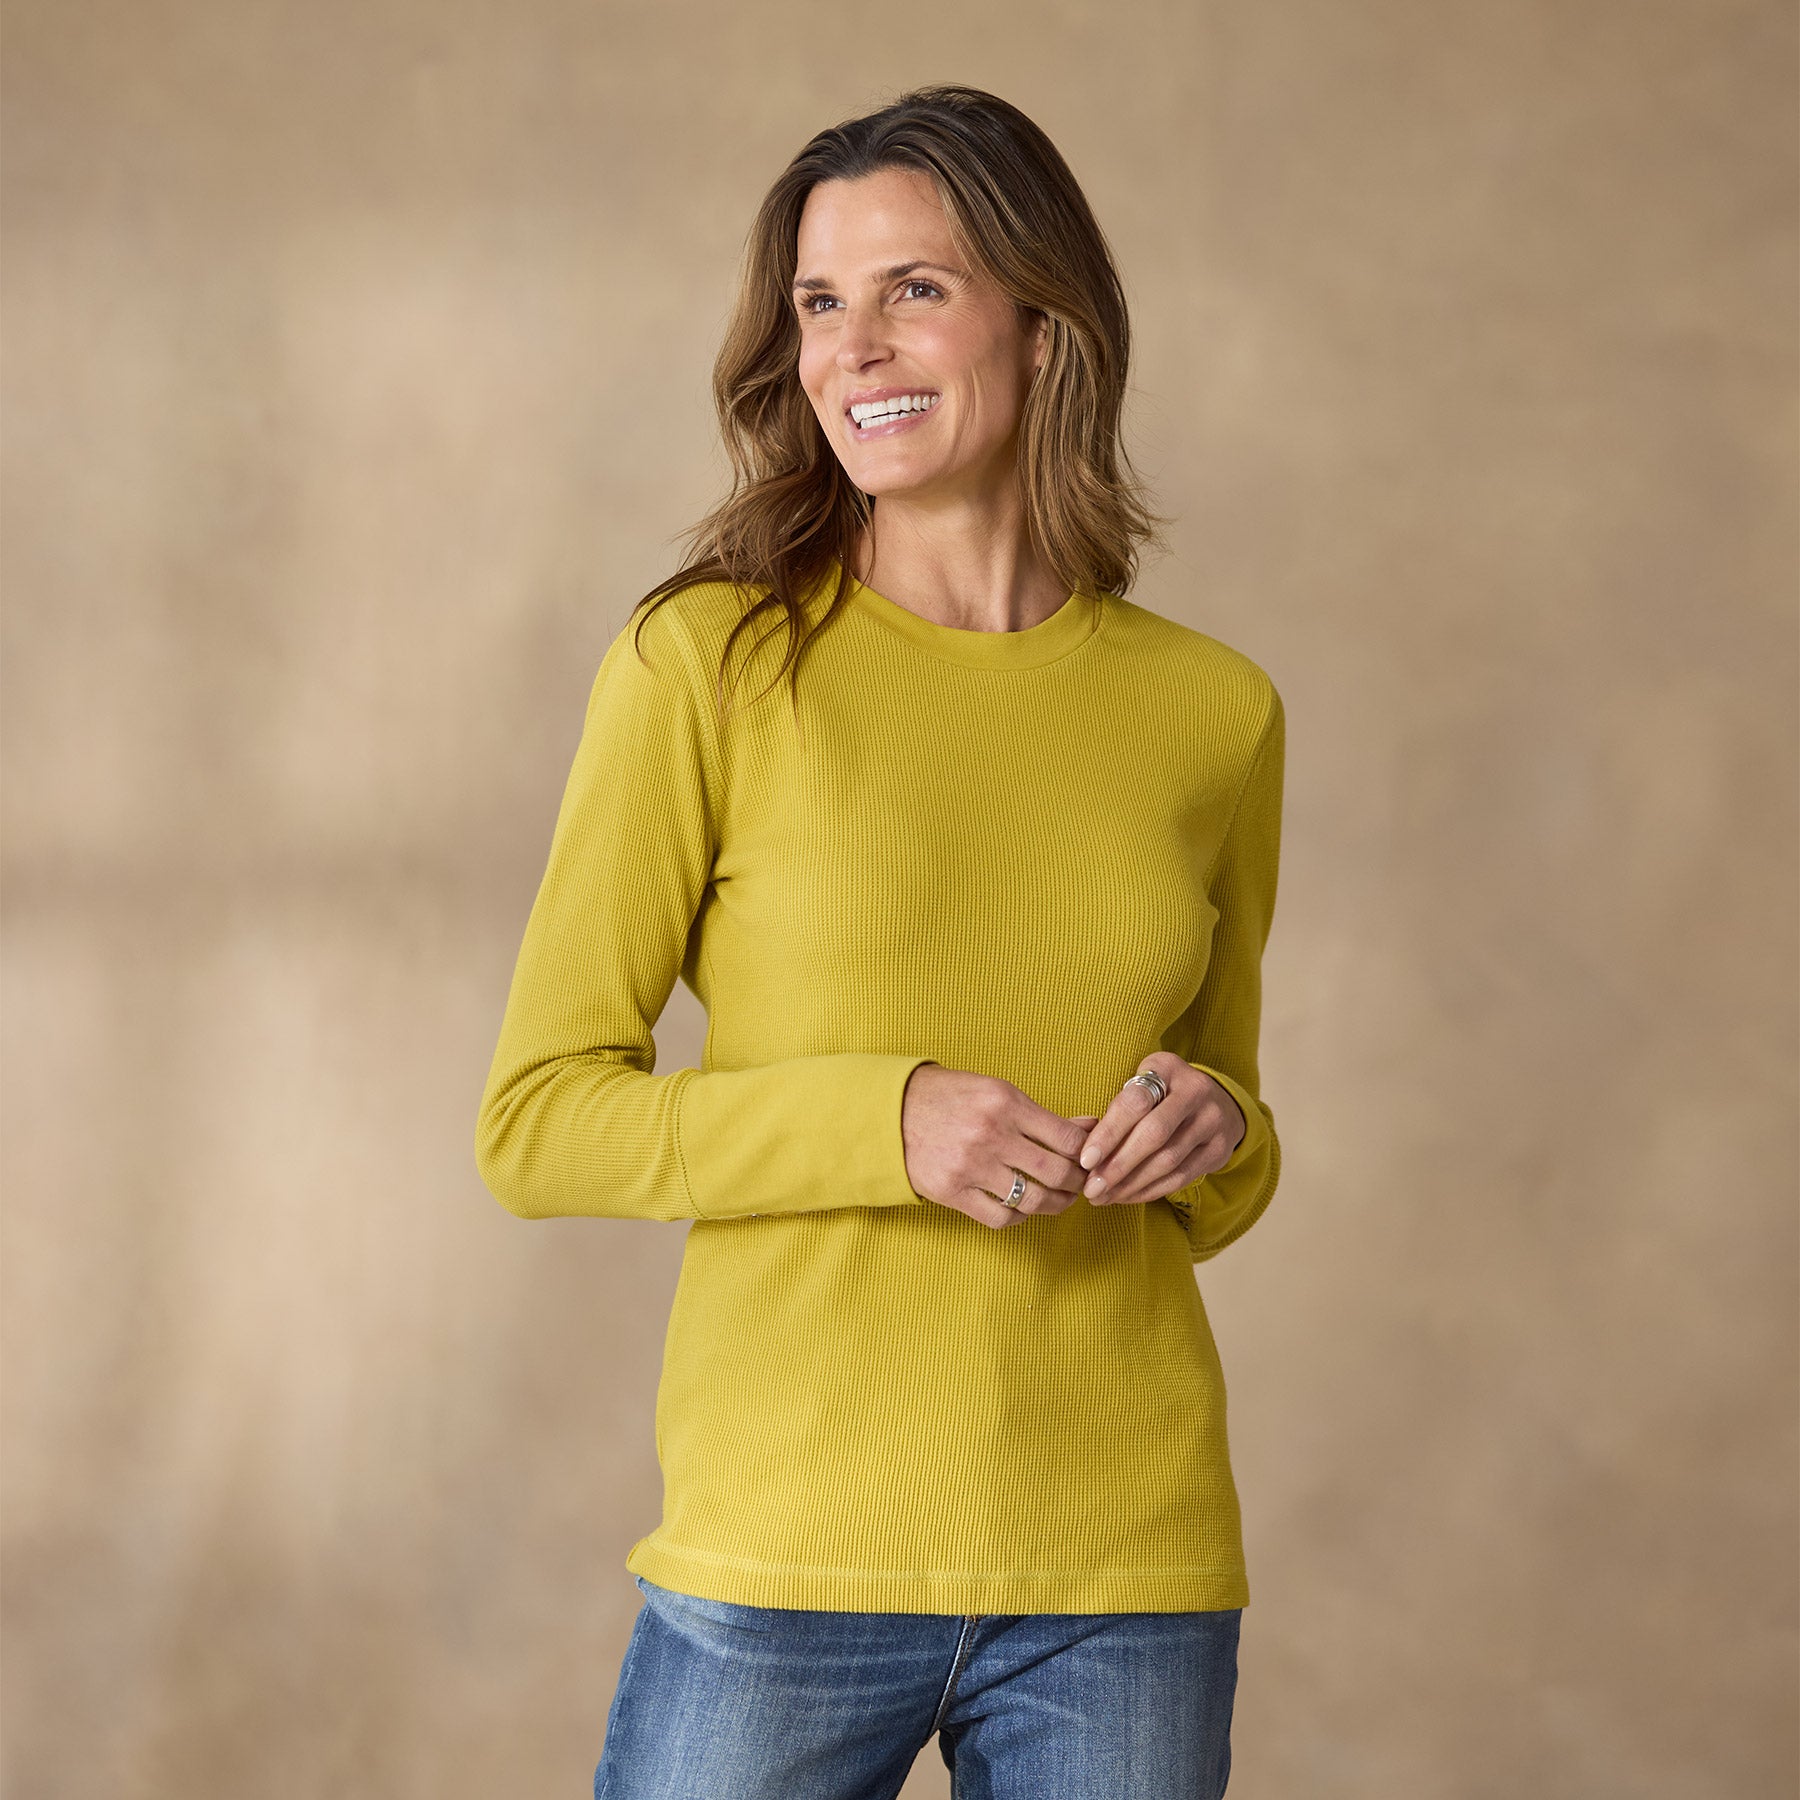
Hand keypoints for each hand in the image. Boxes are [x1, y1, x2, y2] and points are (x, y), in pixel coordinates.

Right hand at [901, 1063, 1092, 1229]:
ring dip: (1055, 1205)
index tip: (1090, 1159)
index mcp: (1005, 1102)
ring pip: (1032, 1199)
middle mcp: (991, 1134)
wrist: (894, 1110)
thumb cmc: (952, 1097)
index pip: (1067, 1138)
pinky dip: (1020, 1218)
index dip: (1087, 1153)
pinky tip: (1022, 1209)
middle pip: (1056, 1172)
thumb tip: (1090, 1126)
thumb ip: (1041, 1115)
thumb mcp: (997, 1092)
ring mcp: (970, 1166)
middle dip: (1078, 1183)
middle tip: (1083, 1184)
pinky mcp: (952, 1192)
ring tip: (1059, 1200)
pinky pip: (1001, 1217)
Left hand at [1075, 1053, 1245, 1206]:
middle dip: (1118, 1166)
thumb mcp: (1142, 1083)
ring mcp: (1212, 1121)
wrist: (1217, 1103)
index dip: (1108, 1133)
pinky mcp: (1219, 1150)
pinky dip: (1150, 1190)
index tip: (1086, 1160)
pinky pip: (1181, 1177)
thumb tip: (1088, 1153)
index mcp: (1167, 1068)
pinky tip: (1127, 1196)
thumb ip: (1119, 1109)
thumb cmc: (1162, 1094)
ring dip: (1130, 1184)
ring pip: (1167, 1161)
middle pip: (1153, 1135)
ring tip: (1103, 1197)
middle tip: (1091, 1188)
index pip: (1135, 1102)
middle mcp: (1195, 1091)